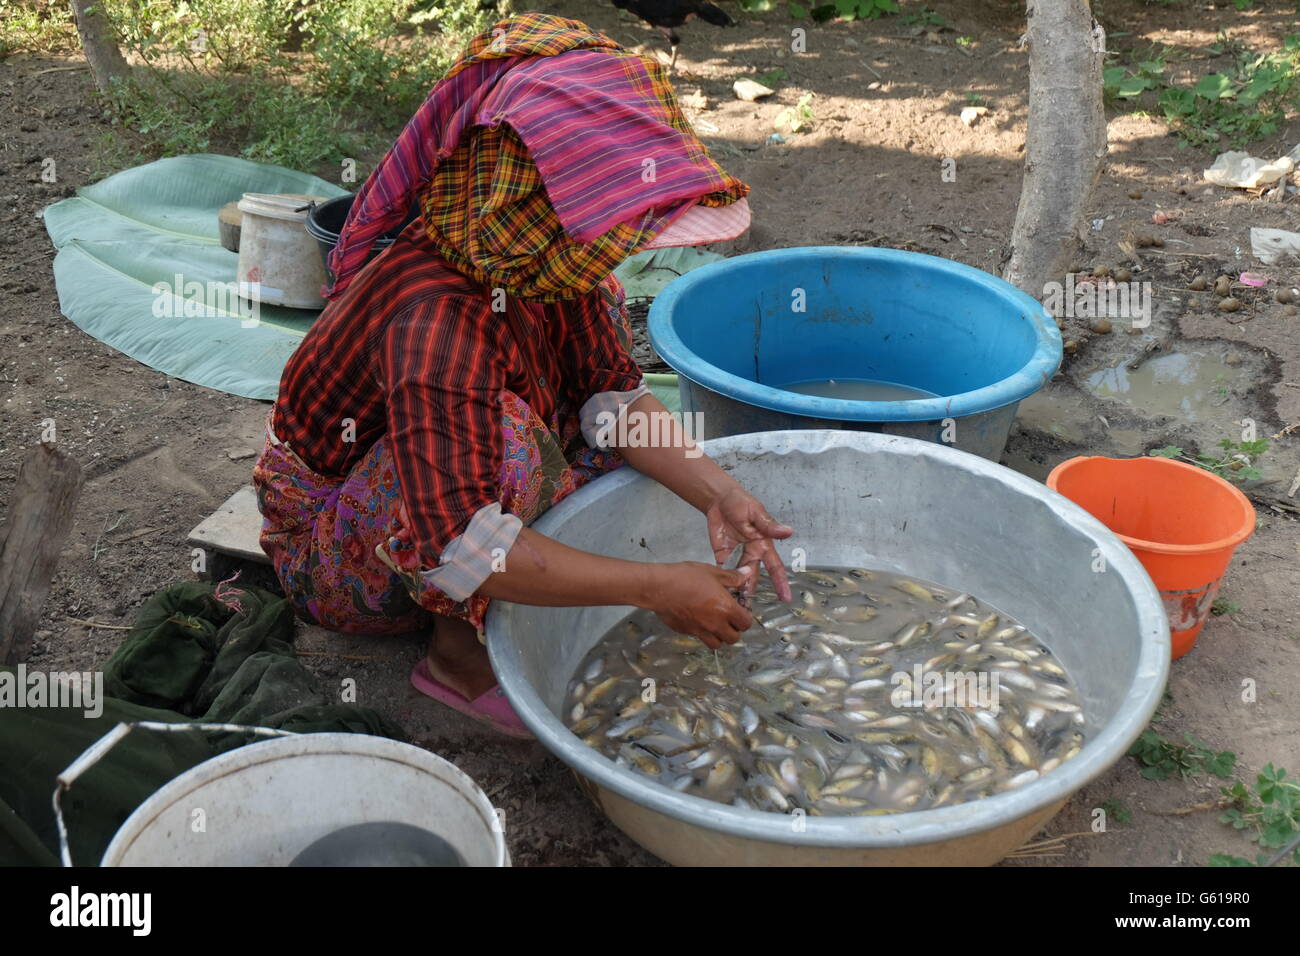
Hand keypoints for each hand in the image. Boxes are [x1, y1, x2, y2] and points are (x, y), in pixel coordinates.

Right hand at [650, 562, 754, 647]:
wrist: (659, 587)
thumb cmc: (685, 577)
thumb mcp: (712, 572)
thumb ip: (732, 577)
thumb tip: (747, 574)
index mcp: (726, 609)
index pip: (746, 623)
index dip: (745, 617)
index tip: (739, 609)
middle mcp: (715, 624)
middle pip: (734, 638)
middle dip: (734, 629)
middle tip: (728, 617)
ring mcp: (700, 630)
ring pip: (717, 644)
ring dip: (719, 636)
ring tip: (714, 623)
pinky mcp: (686, 632)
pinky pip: (699, 638)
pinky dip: (702, 633)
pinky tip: (697, 619)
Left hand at [706, 487, 793, 602]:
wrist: (719, 499)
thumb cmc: (741, 502)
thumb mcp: (756, 513)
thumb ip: (769, 525)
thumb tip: (788, 531)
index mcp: (763, 544)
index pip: (775, 567)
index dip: (780, 583)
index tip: (786, 598)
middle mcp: (752, 553)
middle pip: (753, 578)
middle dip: (751, 593)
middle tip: (747, 610)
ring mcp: (737, 556)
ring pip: (738, 578)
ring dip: (737, 591)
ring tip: (734, 606)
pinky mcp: (723, 555)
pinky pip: (723, 571)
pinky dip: (722, 582)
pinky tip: (720, 593)